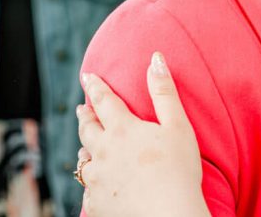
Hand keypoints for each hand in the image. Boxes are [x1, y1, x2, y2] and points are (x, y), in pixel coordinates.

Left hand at [77, 52, 209, 216]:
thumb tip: (155, 58)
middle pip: (87, 129)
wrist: (168, 216)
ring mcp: (97, 180)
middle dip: (85, 116)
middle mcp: (103, 152)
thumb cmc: (179, 170)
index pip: (104, 101)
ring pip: (84, 160)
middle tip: (82, 109)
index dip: (95, 86)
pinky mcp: (96, 203)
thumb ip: (164, 92)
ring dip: (86, 149)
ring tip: (87, 146)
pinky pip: (88, 189)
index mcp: (122, 130)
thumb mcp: (178, 126)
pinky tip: (98, 182)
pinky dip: (93, 180)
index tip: (87, 75)